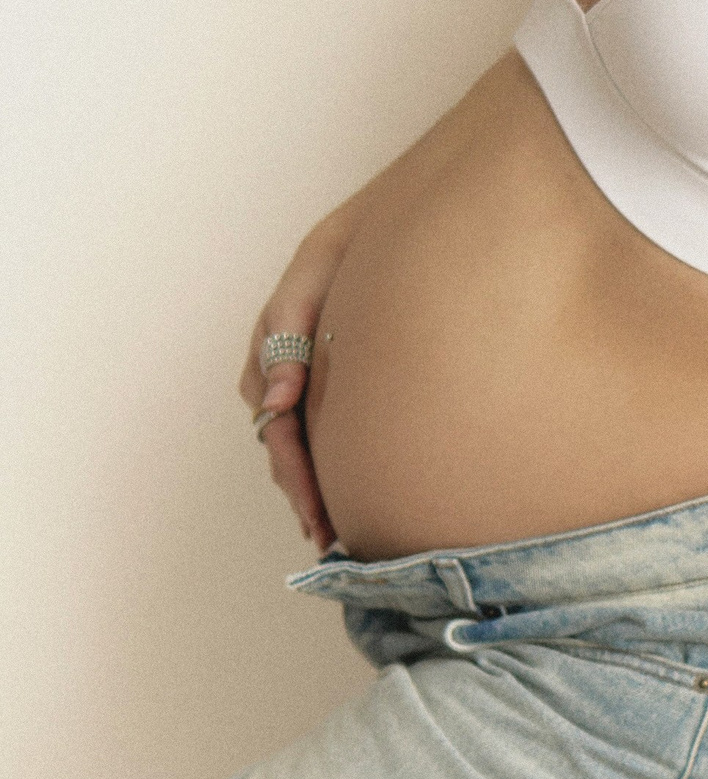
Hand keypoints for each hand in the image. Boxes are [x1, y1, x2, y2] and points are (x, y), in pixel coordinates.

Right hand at [238, 222, 350, 552]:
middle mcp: (277, 385)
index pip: (279, 434)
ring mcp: (298, 389)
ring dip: (313, 492)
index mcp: (268, 365)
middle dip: (304, 498)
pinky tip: (347, 500)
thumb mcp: (303, 290)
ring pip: (299, 453)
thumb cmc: (333, 260)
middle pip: (285, 455)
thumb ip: (285, 344)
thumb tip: (276, 402)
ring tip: (336, 536)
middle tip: (330, 541)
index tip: (316, 515)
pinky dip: (330, 469)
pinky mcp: (323, 388)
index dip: (297, 478)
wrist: (368, 237)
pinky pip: (320, 437)